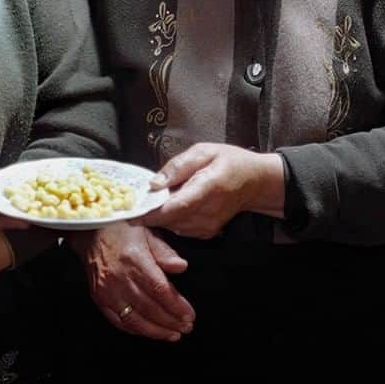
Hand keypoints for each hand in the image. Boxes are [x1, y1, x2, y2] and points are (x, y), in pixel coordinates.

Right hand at [69, 223, 193, 341]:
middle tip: (186, 327)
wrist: (90, 233)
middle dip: (171, 321)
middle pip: (150, 308)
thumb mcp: (147, 232)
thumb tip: (182, 267)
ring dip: (156, 331)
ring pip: (135, 320)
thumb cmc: (121, 230)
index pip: (160, 289)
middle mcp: (120, 278)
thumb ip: (165, 252)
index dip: (176, 305)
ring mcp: (107, 291)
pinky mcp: (99, 299)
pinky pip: (119, 322)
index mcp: (135, 259)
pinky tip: (150, 331)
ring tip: (173, 334)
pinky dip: (136, 330)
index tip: (189, 314)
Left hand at [135, 143, 284, 238]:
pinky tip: (171, 204)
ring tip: (153, 200)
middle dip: (148, 212)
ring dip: (158, 216)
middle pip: (169, 219)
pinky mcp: (206, 233)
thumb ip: (178, 166)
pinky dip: (170, 219)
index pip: (174, 207)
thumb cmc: (229, 161)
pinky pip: (179, 228)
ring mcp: (208, 226)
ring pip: (172, 226)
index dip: (150, 213)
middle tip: (133, 201)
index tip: (130, 212)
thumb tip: (154, 183)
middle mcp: (208, 212)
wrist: (254, 182)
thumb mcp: (204, 151)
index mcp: (207, 188)